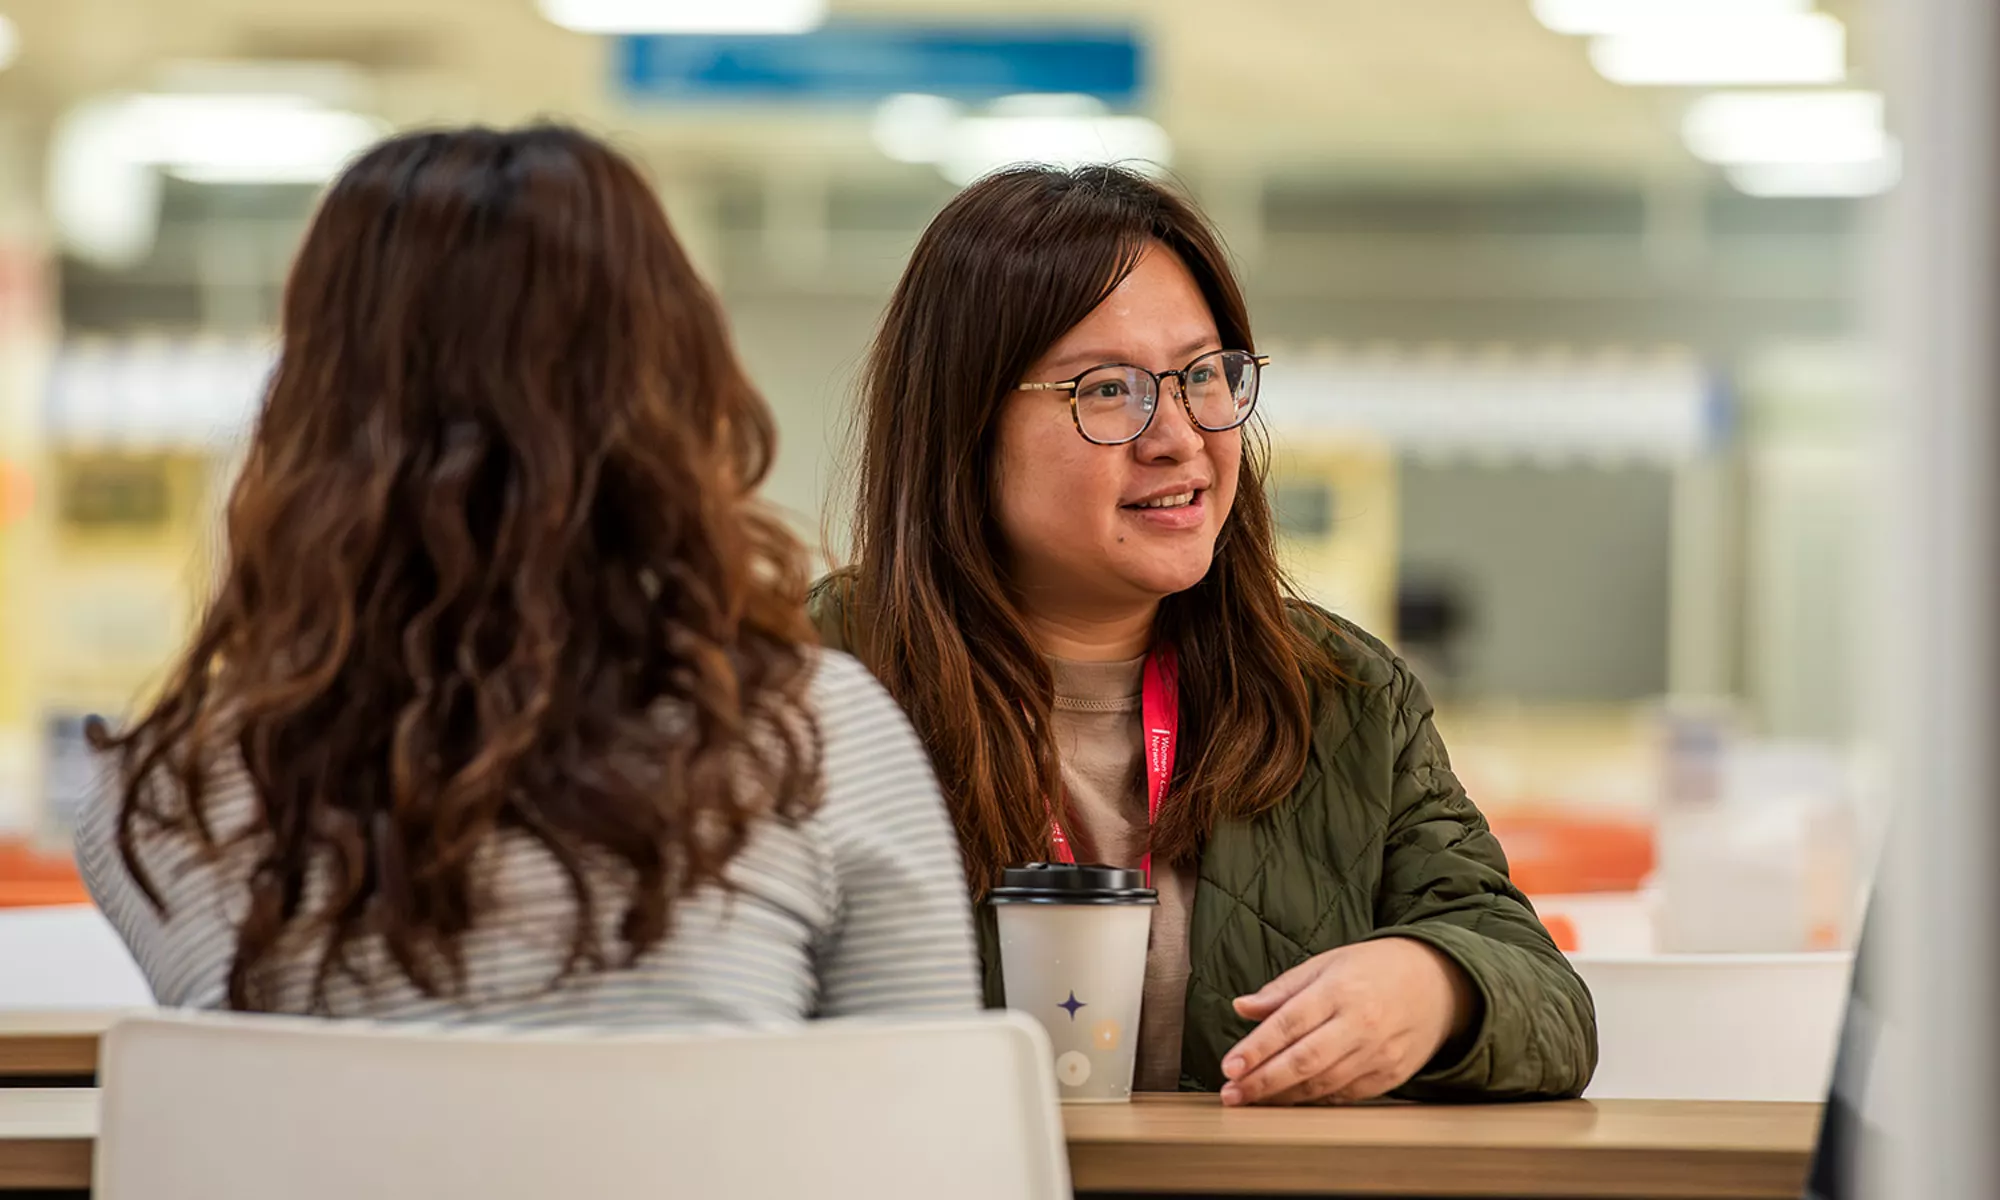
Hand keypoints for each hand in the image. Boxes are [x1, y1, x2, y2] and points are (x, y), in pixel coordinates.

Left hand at [1219, 937, 1474, 1106]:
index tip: (1229, 1066)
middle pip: (1305, 1060)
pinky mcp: (1391, 1076)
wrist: (1438, 984)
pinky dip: (1314, 1100)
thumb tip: (1242, 1007)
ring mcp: (1379, 1054)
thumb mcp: (1327, 963)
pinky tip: (1289, 1101)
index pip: (1290, 1023)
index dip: (1257, 1048)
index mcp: (1340, 989)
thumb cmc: (1374, 969)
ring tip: (1251, 1100)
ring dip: (1283, 1096)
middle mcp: (1361, 1024)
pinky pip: (1345, 1095)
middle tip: (1231, 1094)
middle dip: (1263, 1081)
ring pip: (1323, 1084)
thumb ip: (1283, 989)